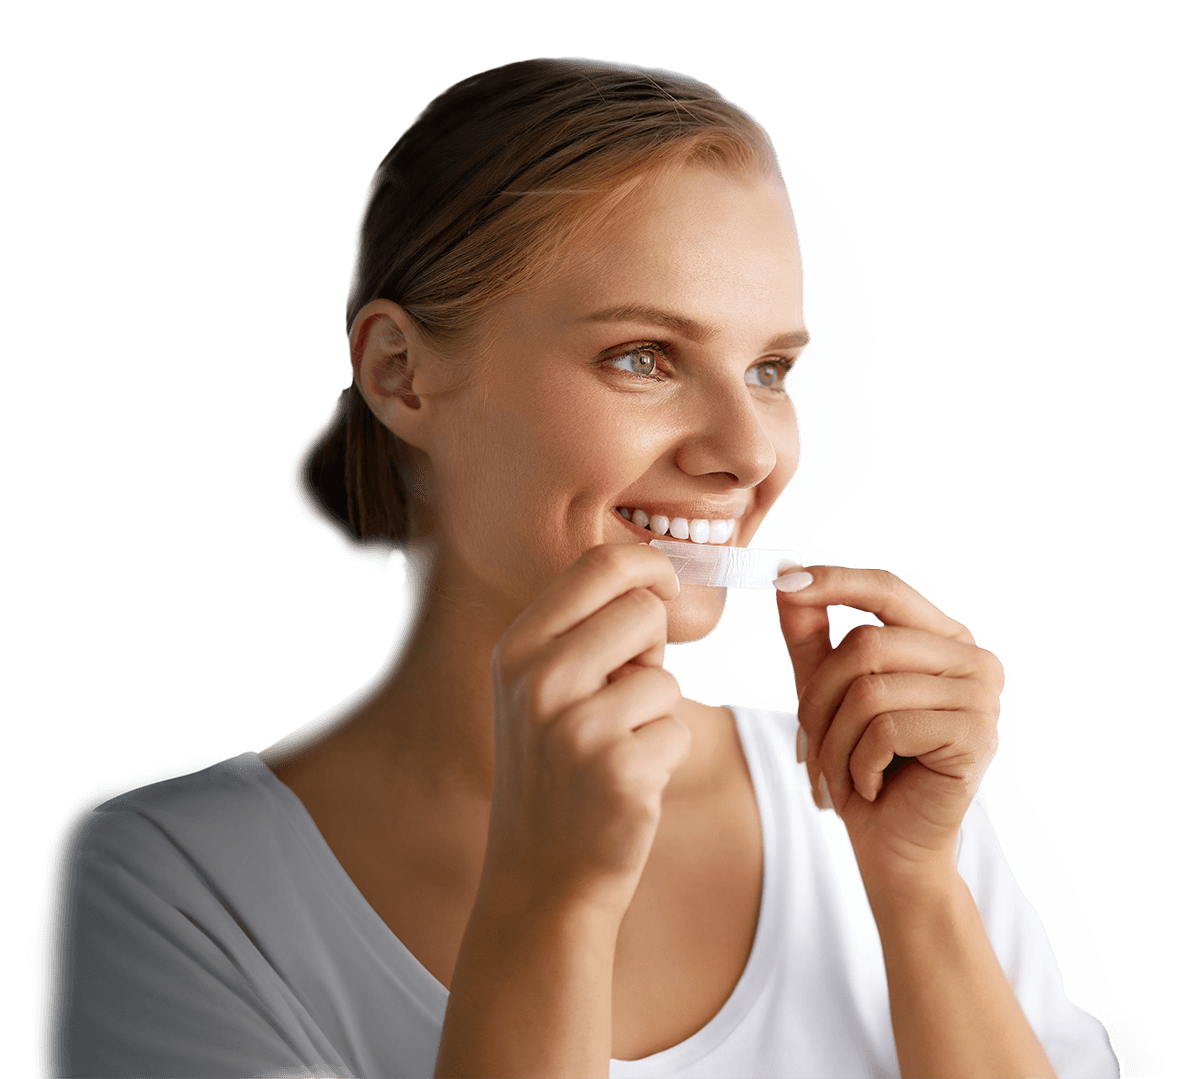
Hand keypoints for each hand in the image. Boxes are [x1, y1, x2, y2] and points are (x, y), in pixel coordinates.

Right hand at [484, 543, 692, 924]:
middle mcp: (538, 680)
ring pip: (665, 678)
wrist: (540, 875)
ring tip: (614, 748)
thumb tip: (657, 579)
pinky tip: (624, 784)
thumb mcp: (540, 688)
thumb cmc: (555, 770)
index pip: (600, 563)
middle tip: (623, 694)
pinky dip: (664, 755)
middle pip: (643, 611)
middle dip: (652, 649)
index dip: (650, 565)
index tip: (666, 586)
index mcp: (517, 647)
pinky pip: (678, 730)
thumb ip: (583, 631)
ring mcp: (576, 727)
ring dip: (657, 712)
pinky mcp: (619, 770)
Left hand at [775, 566, 1004, 897]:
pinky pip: (887, 730)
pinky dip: (859, 763)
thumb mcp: (826, 690)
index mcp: (941, 638)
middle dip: (820, 697)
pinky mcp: (976, 738)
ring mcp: (980, 698)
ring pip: (871, 691)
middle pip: (867, 645)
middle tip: (810, 740)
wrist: (892, 845)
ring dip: (835, 739)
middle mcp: (971, 659)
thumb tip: (786, 577)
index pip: (886, 589)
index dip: (834, 582)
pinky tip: (868, 785)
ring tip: (840, 769)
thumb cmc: (863, 763)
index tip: (783, 580)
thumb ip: (810, 634)